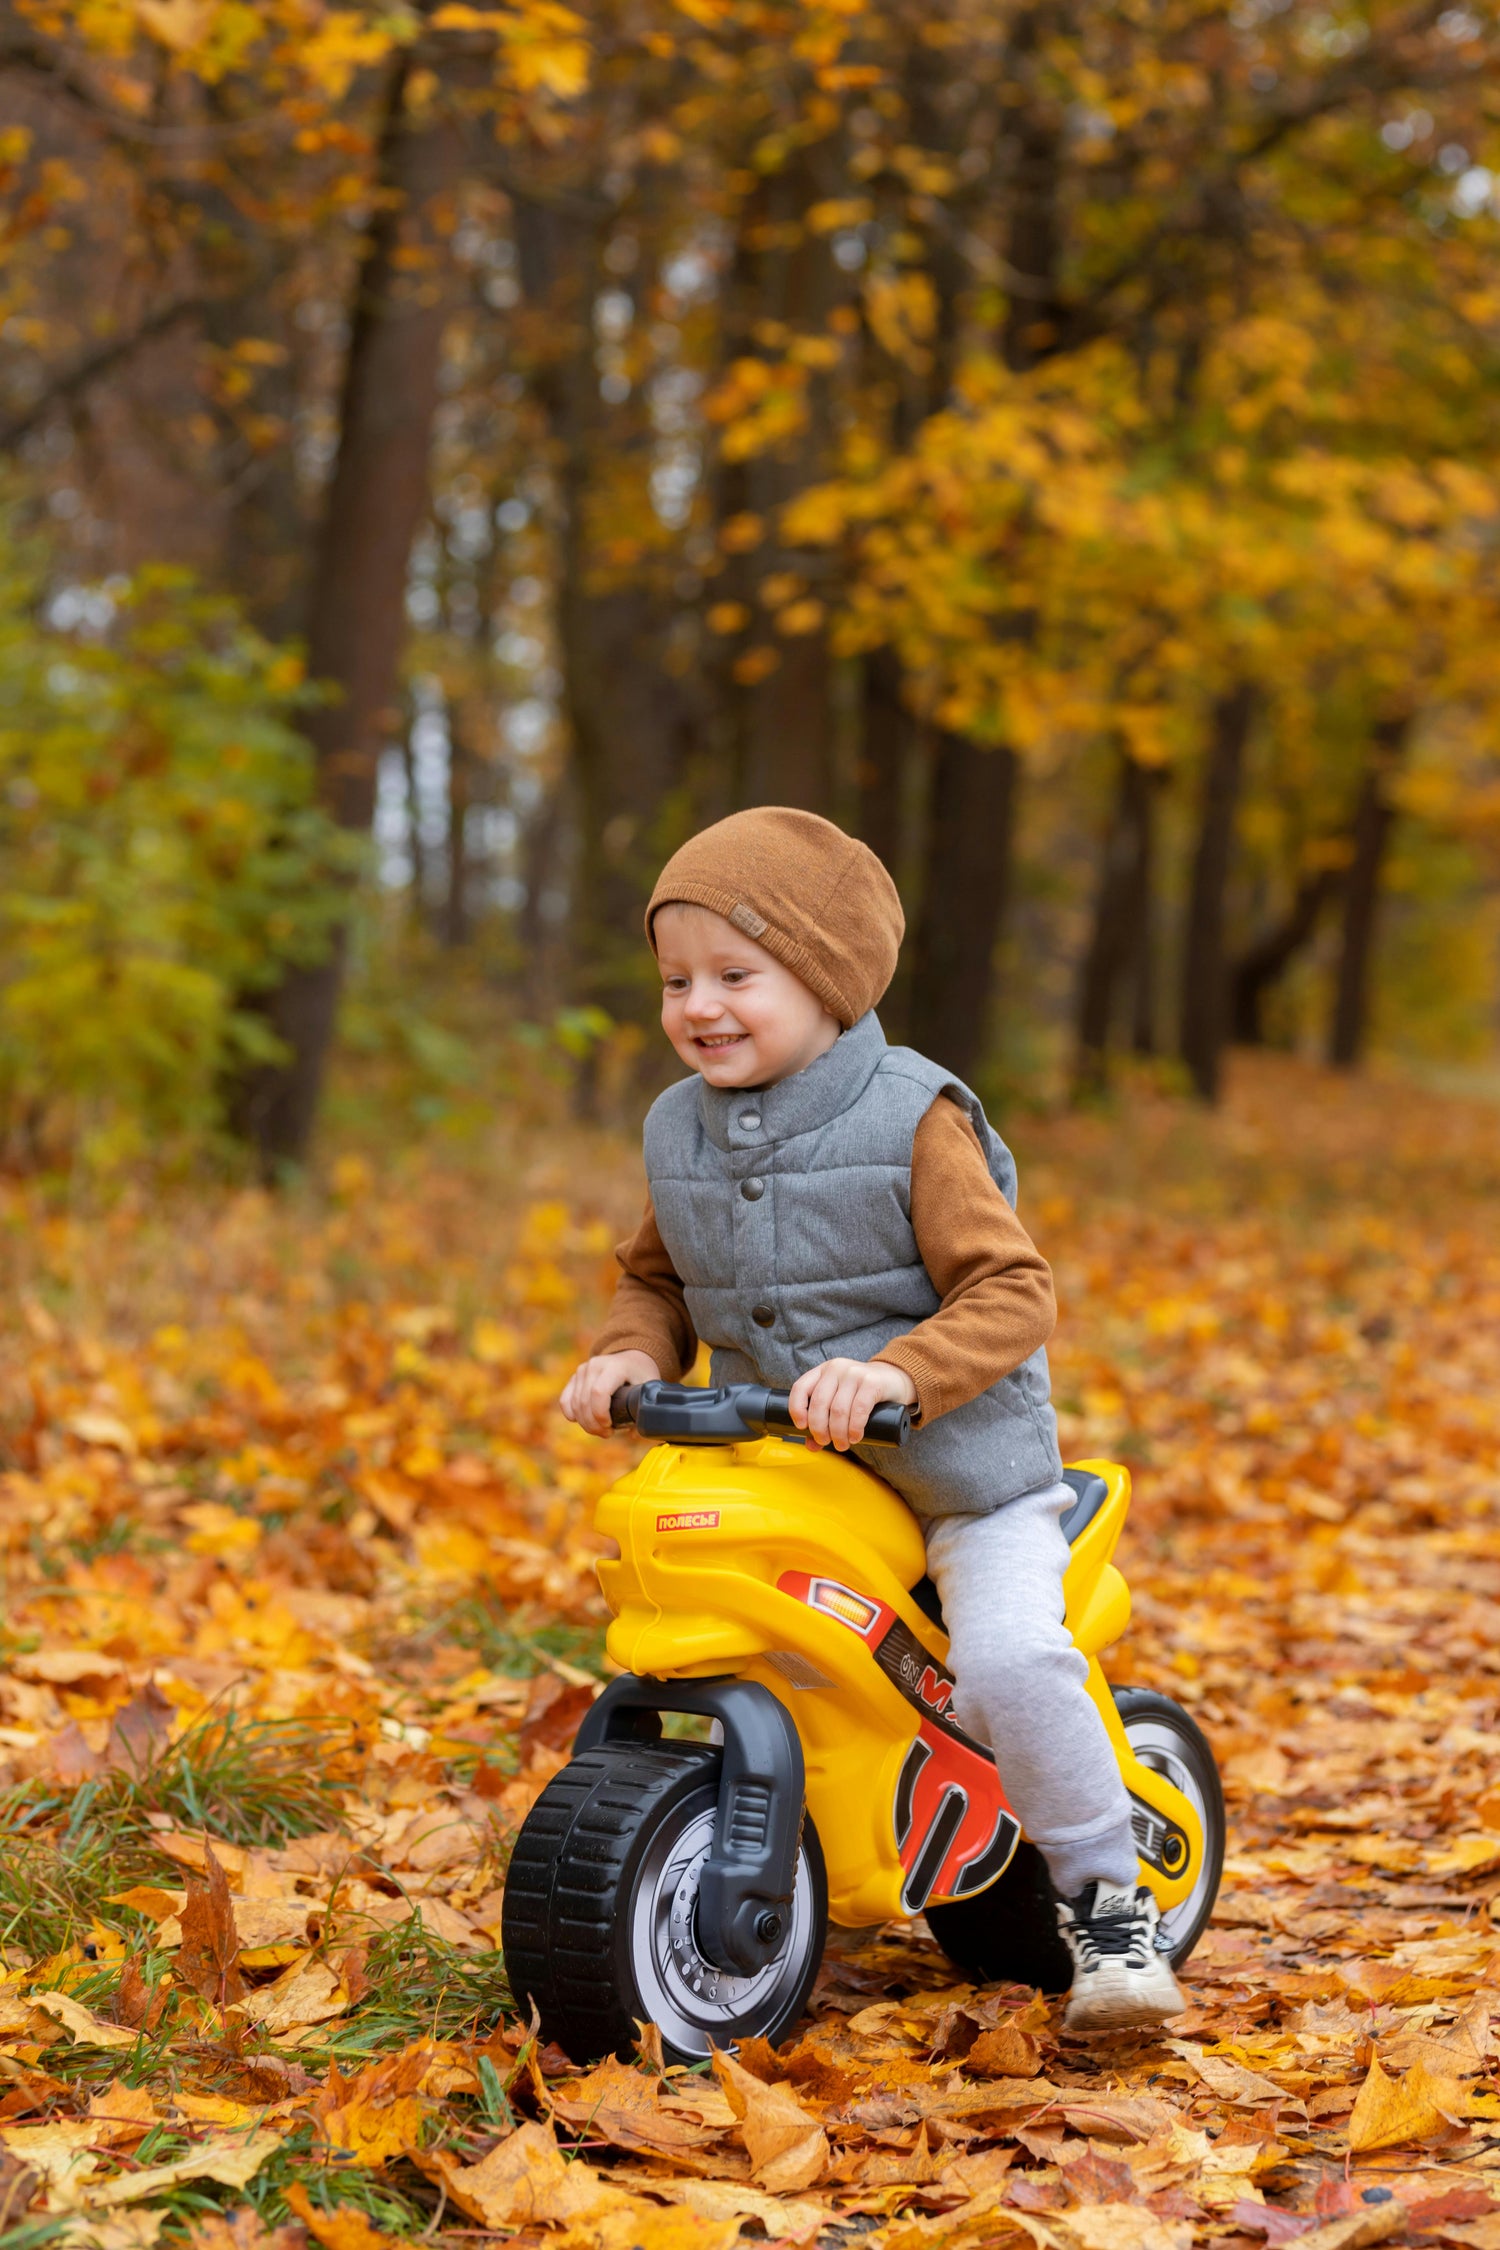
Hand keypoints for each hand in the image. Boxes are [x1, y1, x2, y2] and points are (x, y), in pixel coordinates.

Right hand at [560, 1351, 661, 1436]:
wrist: (631, 1357)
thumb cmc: (641, 1374)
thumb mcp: (649, 1387)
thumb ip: (645, 1409)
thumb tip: (634, 1434)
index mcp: (616, 1367)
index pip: (599, 1392)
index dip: (600, 1414)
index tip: (610, 1427)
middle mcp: (596, 1365)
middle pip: (585, 1401)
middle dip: (593, 1425)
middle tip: (607, 1433)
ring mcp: (583, 1370)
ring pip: (574, 1403)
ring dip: (585, 1423)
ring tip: (600, 1429)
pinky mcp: (575, 1376)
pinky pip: (565, 1400)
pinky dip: (571, 1414)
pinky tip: (582, 1421)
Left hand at [788, 1358, 918, 1451]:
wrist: (894, 1379)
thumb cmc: (862, 1394)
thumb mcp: (840, 1401)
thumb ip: (825, 1421)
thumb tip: (811, 1446)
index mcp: (823, 1371)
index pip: (800, 1388)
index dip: (797, 1409)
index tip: (802, 1428)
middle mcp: (836, 1368)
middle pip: (819, 1403)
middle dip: (819, 1429)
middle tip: (826, 1442)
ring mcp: (854, 1373)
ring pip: (838, 1409)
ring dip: (838, 1433)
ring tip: (842, 1444)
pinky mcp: (872, 1382)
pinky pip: (858, 1409)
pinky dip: (854, 1427)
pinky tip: (855, 1437)